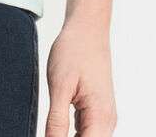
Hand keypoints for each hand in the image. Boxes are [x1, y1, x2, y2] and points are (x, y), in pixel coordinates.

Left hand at [44, 18, 116, 135]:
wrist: (87, 29)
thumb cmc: (74, 51)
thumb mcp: (60, 86)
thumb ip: (56, 121)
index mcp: (100, 117)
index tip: (49, 134)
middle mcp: (107, 121)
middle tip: (49, 128)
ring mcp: (103, 116)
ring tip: (51, 127)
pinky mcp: (97, 110)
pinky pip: (86, 131)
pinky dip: (72, 133)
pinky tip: (57, 126)